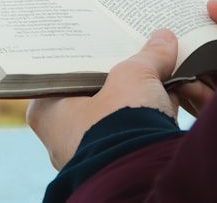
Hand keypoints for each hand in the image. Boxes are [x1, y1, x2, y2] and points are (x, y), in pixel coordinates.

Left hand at [26, 28, 179, 169]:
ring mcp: (89, 152)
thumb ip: (148, 56)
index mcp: (48, 111)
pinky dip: (150, 120)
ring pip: (117, 114)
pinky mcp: (117, 164)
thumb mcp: (135, 76)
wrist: (142, 178)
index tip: (110, 40)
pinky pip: (132, 134)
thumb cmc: (120, 125)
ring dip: (141, 97)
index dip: (92, 56)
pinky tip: (168, 104)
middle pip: (95, 92)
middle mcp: (61, 135)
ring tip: (162, 76)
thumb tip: (163, 39)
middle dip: (123, 76)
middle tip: (141, 56)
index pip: (67, 73)